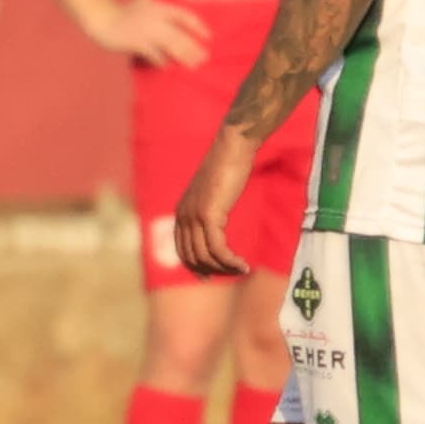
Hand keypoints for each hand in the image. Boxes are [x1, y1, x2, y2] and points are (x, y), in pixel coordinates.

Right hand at [88, 0, 210, 69]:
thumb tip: (173, 1)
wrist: (103, 20)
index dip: (198, 26)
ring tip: (193, 65)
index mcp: (159, 6)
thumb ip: (159, 0)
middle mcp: (155, 17)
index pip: (184, 15)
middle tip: (204, 58)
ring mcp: (146, 30)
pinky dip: (162, 61)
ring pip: (171, 44)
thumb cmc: (125, 12)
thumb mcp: (144, 0)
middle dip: (193, 47)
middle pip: (180, 34)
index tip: (209, 36)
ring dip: (184, 56)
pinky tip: (169, 68)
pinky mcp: (136, 42)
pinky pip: (154, 54)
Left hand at [173, 133, 259, 277]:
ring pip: (206, 256)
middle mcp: (183, 215)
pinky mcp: (209, 215)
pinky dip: (230, 261)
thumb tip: (215, 225)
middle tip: (232, 273)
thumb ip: (209, 210)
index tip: (209, 276)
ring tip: (241, 270)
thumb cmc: (227, 166)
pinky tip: (243, 264)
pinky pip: (218, 249)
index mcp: (181, 211)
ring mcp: (194, 216)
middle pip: (193, 257)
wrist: (233, 147)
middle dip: (212, 270)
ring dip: (224, 268)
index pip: (182, 249)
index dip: (195, 266)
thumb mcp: (213, 192)